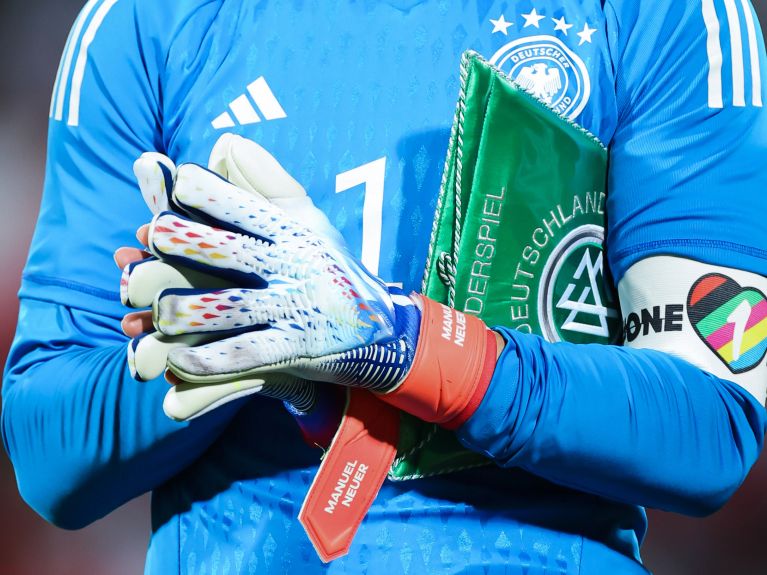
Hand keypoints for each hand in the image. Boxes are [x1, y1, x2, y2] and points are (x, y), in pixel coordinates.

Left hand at [122, 148, 499, 428]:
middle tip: (154, 236)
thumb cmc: (328, 264)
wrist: (379, 327)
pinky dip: (212, 359)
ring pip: (234, 308)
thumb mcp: (308, 219)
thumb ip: (268, 181)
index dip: (212, 193)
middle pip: (234, 252)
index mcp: (292, 231)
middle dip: (191, 243)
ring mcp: (294, 308)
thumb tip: (226, 142)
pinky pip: (247, 353)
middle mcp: (293, 265)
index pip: (248, 207)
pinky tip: (179, 358)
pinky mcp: (295, 347)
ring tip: (158, 311)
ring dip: (191, 310)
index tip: (178, 180)